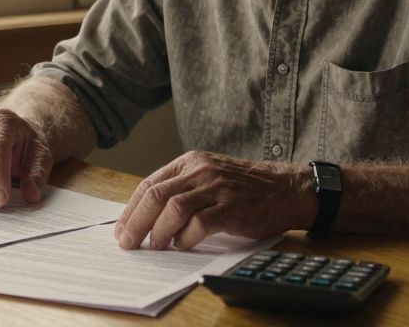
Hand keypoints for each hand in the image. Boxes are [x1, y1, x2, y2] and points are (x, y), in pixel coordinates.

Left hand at [113, 151, 313, 250]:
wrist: (287, 189)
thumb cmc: (246, 188)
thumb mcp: (210, 176)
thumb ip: (183, 188)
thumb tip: (149, 216)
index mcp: (191, 162)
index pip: (150, 184)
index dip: (132, 209)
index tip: (121, 229)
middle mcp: (200, 171)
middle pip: (156, 195)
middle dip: (136, 222)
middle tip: (128, 242)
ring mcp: (216, 188)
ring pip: (173, 209)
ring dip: (159, 232)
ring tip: (155, 246)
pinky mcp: (231, 208)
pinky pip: (199, 224)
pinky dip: (186, 238)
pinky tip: (183, 245)